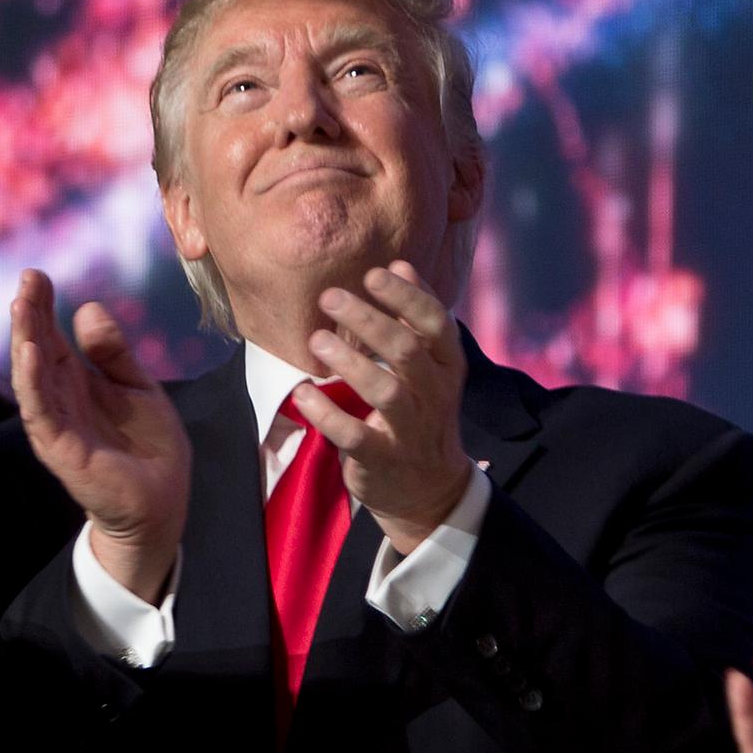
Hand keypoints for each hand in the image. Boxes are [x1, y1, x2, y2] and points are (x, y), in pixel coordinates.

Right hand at [10, 269, 191, 602]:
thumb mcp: (137, 386)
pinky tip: (30, 351)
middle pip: (36, 351)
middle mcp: (59, 400)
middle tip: (27, 280)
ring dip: (24, 341)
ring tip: (20, 306)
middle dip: (29, 315)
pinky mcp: (61, 448)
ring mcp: (57, 424)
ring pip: (31, 377)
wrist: (162, 501)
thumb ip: (113, 352)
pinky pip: (40, 410)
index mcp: (77, 383)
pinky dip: (32, 380)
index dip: (43, 307)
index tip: (37, 275)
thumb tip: (87, 308)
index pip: (51, 338)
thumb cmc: (149, 447)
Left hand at [294, 262, 475, 549]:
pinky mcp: (383, 460)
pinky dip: (328, 414)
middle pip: (406, 351)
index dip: (405, 296)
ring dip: (349, 362)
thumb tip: (400, 264)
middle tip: (330, 296)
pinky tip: (303, 393)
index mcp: (449, 366)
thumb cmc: (421, 411)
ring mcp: (411, 430)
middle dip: (367, 320)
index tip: (372, 274)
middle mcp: (436, 396)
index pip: (436, 323)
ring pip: (385, 391)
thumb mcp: (431, 365)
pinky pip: (355, 436)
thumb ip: (416, 317)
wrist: (429, 488)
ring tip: (316, 339)